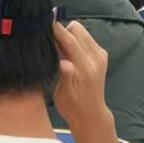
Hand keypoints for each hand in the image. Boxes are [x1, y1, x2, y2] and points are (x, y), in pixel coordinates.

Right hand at [52, 20, 122, 142]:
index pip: (69, 38)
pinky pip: (85, 37)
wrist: (91, 114)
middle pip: (76, 28)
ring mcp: (100, 55)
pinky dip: (75, 40)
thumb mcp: (64, 95)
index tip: (41, 30)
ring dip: (69, 36)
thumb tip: (64, 63)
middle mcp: (95, 58)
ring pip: (81, 30)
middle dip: (62, 32)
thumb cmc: (72, 106)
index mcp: (85, 67)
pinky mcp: (102, 55)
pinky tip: (69, 54)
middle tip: (52, 46)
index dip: (54, 30)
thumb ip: (65, 77)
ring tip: (60, 51)